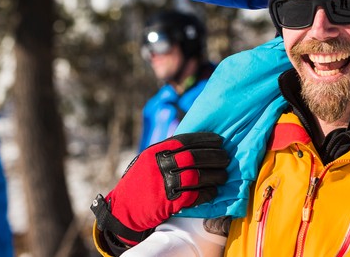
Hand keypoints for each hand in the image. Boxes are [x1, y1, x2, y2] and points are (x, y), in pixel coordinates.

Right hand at [91, 133, 228, 245]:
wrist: (124, 209)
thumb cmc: (139, 182)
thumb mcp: (148, 160)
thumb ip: (167, 151)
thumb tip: (195, 142)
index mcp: (155, 151)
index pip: (185, 140)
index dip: (205, 139)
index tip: (219, 140)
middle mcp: (160, 165)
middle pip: (194, 157)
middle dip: (214, 157)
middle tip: (226, 158)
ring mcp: (164, 183)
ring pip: (197, 176)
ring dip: (214, 176)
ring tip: (223, 175)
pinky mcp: (169, 202)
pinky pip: (194, 195)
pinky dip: (206, 193)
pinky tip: (213, 191)